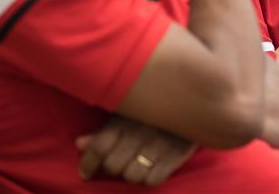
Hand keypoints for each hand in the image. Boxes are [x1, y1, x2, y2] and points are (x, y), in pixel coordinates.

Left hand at [76, 115, 194, 185]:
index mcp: (127, 118)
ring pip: (132, 176)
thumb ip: (104, 129)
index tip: (85, 173)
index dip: (88, 163)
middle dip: (112, 167)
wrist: (198, 99)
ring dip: (131, 173)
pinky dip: (150, 177)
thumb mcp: (129, 112)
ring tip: (136, 164)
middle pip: (113, 166)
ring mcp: (160, 145)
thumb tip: (80, 144)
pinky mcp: (177, 155)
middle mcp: (141, 132)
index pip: (99, 146)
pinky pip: (154, 180)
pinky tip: (152, 167)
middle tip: (118, 162)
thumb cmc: (156, 107)